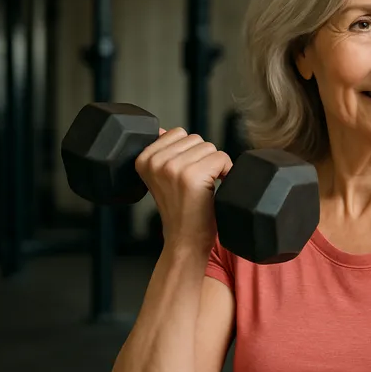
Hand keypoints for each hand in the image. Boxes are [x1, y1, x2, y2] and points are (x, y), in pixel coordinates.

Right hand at [135, 128, 232, 253]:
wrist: (184, 241)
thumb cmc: (179, 211)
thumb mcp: (161, 178)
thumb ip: (161, 153)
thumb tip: (162, 130)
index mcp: (144, 159)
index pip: (178, 133)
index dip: (189, 153)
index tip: (185, 174)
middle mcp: (156, 162)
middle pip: (196, 139)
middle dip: (202, 158)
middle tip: (196, 183)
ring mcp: (173, 168)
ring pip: (210, 147)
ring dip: (213, 165)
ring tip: (203, 187)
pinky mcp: (192, 176)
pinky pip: (221, 158)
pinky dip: (226, 171)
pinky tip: (215, 188)